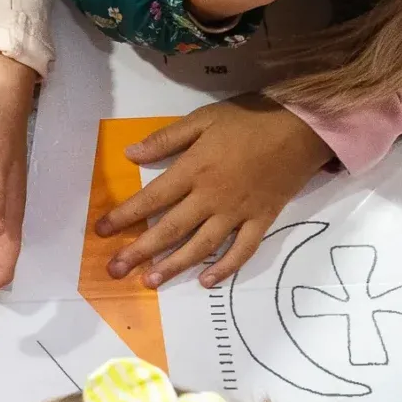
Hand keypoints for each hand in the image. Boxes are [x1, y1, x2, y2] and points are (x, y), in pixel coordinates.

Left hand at [98, 95, 331, 287]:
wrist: (301, 128)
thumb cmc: (248, 120)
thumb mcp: (202, 119)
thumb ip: (166, 139)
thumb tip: (129, 154)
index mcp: (194, 170)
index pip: (151, 198)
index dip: (125, 216)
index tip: (101, 231)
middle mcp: (212, 197)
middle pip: (171, 229)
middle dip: (140, 251)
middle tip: (115, 270)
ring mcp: (238, 212)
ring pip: (201, 246)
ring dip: (175, 266)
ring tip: (150, 281)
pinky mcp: (262, 221)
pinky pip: (242, 250)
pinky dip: (225, 268)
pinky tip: (207, 282)